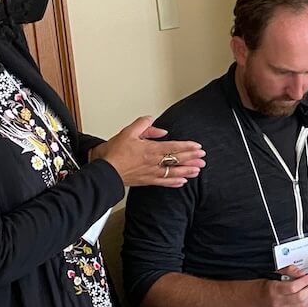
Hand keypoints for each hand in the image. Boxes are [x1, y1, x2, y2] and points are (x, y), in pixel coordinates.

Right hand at [90, 116, 204, 187]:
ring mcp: (151, 173)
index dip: (187, 147)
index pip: (174, 147)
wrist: (105, 171)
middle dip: (192, 158)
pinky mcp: (147, 181)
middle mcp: (153, 162)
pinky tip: (183, 182)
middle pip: (177, 160)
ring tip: (198, 170)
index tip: (198, 147)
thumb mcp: (127, 132)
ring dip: (187, 171)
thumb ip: (143, 125)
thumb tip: (155, 123)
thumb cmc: (114, 153)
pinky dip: (175, 183)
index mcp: (150, 149)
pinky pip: (165, 183)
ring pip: (174, 173)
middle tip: (203, 157)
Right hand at [257, 266, 307, 306]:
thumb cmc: (269, 286)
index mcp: (274, 289)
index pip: (293, 287)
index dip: (305, 281)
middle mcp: (277, 302)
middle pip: (299, 298)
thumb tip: (303, 274)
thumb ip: (291, 270)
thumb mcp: (278, 273)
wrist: (259, 298)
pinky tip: (307, 300)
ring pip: (302, 306)